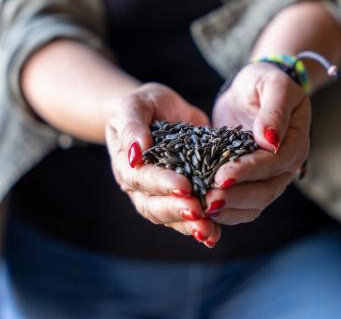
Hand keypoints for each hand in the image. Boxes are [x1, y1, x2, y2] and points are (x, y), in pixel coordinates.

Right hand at [106, 83, 220, 246]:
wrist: (160, 111)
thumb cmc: (145, 105)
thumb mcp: (135, 105)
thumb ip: (133, 125)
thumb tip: (136, 152)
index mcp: (126, 163)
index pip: (140, 178)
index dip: (161, 183)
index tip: (184, 186)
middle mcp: (139, 184)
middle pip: (152, 205)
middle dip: (176, 210)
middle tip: (198, 211)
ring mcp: (158, 193)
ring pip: (168, 216)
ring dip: (188, 224)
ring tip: (208, 230)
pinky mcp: (178, 196)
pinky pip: (185, 216)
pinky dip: (199, 226)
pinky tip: (214, 234)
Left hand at [207, 62, 310, 224]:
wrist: (250, 90)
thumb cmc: (263, 82)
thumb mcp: (272, 85)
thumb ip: (275, 110)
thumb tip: (270, 141)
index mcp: (295, 142)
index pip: (273, 164)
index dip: (248, 172)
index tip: (221, 177)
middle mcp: (285, 166)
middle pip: (265, 191)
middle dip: (236, 197)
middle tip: (209, 201)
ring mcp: (269, 177)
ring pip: (254, 204)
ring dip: (230, 209)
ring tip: (204, 209)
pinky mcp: (250, 181)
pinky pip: (242, 204)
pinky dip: (226, 211)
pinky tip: (205, 212)